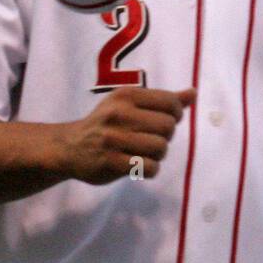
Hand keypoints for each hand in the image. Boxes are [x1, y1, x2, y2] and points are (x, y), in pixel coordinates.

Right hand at [55, 86, 194, 184]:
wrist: (69, 147)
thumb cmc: (107, 123)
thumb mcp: (129, 103)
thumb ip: (163, 99)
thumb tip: (193, 93)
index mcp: (126, 95)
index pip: (170, 103)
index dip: (175, 115)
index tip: (164, 121)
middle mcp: (120, 114)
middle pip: (168, 127)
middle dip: (166, 136)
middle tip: (152, 139)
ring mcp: (114, 139)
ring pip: (161, 148)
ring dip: (159, 154)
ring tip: (145, 153)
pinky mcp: (111, 162)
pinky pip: (150, 167)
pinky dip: (150, 169)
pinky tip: (139, 165)